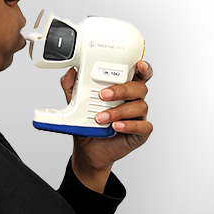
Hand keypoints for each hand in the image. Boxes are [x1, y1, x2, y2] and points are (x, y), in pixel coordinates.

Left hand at [60, 60, 152, 191]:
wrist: (88, 149)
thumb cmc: (88, 123)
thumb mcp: (76, 103)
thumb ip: (72, 86)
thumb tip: (70, 73)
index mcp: (123, 88)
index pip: (138, 74)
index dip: (143, 67)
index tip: (138, 64)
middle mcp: (133, 100)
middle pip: (139, 88)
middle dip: (122, 89)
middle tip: (103, 95)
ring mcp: (138, 116)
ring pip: (140, 106)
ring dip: (119, 111)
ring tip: (101, 118)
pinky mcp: (140, 132)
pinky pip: (143, 126)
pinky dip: (129, 125)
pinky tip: (116, 127)